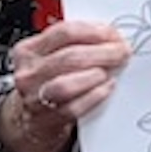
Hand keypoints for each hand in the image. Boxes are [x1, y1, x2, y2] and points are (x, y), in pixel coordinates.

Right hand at [4, 20, 131, 151]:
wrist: (31, 117)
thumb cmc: (48, 80)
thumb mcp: (50, 55)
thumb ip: (74, 43)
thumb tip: (110, 36)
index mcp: (28, 51)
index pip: (64, 32)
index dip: (95, 32)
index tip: (114, 35)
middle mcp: (29, 73)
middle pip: (70, 57)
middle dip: (104, 53)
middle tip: (123, 52)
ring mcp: (36, 97)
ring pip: (67, 85)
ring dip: (96, 75)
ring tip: (110, 72)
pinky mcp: (47, 119)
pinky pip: (74, 108)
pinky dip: (95, 95)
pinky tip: (107, 88)